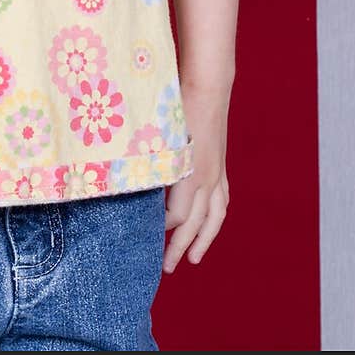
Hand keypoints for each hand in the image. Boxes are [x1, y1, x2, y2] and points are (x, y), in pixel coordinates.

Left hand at [162, 90, 229, 273]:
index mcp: (189, 172)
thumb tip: (133, 181)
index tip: (145, 236)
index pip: (176, 215)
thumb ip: (149, 162)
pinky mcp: (220, 166)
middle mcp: (206, 178)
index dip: (161, 228)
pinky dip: (215, 218)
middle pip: (195, 223)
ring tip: (194, 259)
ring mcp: (216, 173)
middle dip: (180, 247)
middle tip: (166, 268)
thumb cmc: (177, 104)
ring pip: (214, 217)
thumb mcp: (158, 134)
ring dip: (204, 240)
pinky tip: (209, 225)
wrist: (208, 85)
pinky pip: (222, 200)